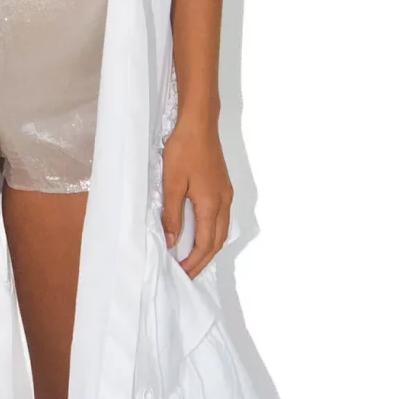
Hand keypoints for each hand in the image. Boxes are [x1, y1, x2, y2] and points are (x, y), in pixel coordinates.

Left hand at [161, 116, 231, 276]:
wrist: (199, 123)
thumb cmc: (183, 150)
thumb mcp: (171, 183)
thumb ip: (173, 215)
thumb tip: (173, 242)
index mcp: (211, 204)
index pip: (205, 244)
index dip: (194, 262)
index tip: (181, 274)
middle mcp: (224, 202)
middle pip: (217, 241)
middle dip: (203, 261)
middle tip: (187, 275)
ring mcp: (226, 194)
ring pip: (221, 231)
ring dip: (209, 249)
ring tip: (193, 260)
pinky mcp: (223, 187)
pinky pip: (221, 220)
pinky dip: (212, 234)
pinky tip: (200, 236)